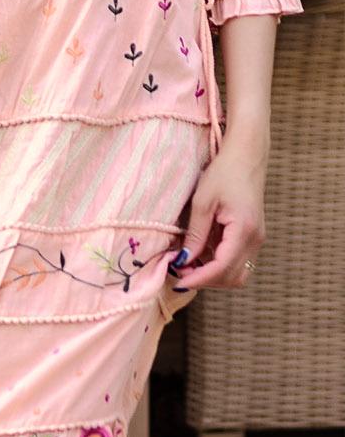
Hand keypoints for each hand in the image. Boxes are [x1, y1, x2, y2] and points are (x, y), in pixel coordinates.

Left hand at [169, 130, 268, 291]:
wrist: (247, 155)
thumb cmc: (225, 172)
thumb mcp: (203, 203)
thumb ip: (195, 235)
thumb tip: (184, 261)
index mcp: (244, 230)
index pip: (221, 269)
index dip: (198, 279)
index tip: (178, 282)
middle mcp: (255, 239)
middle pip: (231, 278)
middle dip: (205, 280)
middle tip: (181, 272)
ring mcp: (257, 239)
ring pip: (237, 274)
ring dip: (213, 276)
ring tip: (190, 264)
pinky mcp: (253, 236)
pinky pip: (238, 262)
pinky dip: (220, 266)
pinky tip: (202, 256)